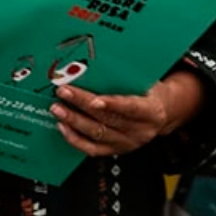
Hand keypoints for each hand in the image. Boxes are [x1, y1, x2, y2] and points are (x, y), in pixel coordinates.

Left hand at [51, 71, 204, 156]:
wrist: (158, 113)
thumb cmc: (146, 93)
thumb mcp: (143, 83)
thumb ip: (124, 78)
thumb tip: (96, 64)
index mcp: (151, 112)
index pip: (131, 108)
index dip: (113, 104)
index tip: (94, 100)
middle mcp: (140, 131)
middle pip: (108, 118)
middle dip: (82, 104)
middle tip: (63, 92)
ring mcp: (127, 143)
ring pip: (97, 133)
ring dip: (74, 120)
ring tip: (57, 108)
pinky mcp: (115, 150)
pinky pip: (92, 149)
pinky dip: (74, 138)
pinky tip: (63, 126)